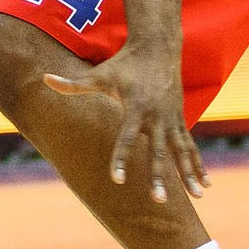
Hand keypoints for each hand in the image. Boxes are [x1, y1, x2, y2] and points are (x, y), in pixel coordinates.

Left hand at [43, 43, 206, 204]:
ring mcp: (172, 118)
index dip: (120, 158)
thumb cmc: (124, 63)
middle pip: (158, 151)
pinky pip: (190, 146)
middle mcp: (157, 115)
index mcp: (136, 107)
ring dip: (188, 174)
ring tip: (198, 196)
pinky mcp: (180, 120)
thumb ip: (73, 84)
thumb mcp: (98, 74)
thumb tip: (45, 79)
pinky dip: (198, 165)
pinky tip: (204, 186)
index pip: (126, 137)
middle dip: (159, 176)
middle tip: (159, 200)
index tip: (116, 180)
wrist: (158, 47)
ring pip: (181, 151)